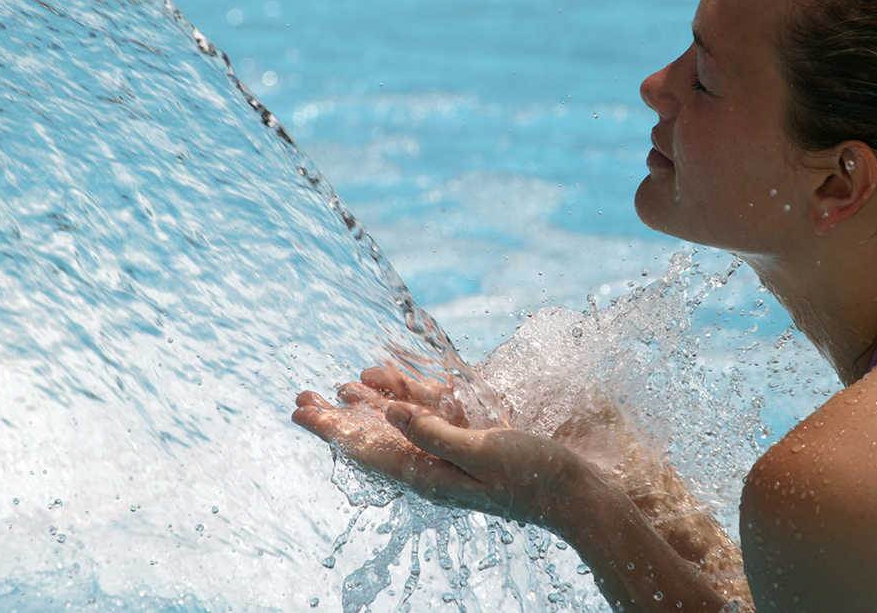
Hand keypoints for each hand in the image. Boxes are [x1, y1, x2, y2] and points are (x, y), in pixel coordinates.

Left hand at [292, 368, 592, 529]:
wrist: (579, 491)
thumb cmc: (534, 476)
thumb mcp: (482, 453)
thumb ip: (434, 433)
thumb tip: (389, 413)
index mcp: (428, 474)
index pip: (367, 450)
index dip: (331, 429)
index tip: (298, 411)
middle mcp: (434, 464)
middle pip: (375, 436)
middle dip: (340, 416)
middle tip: (303, 397)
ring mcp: (453, 452)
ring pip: (401, 422)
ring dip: (372, 402)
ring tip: (344, 385)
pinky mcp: (474, 439)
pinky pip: (433, 415)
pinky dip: (412, 397)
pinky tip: (397, 387)